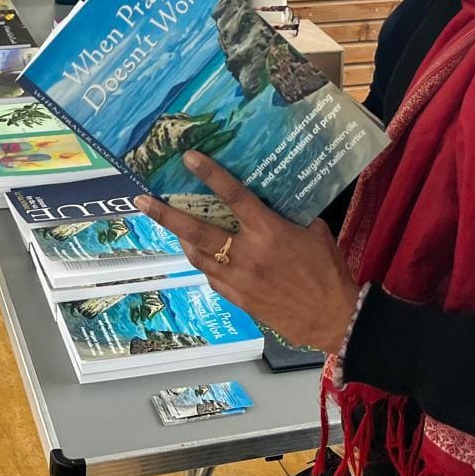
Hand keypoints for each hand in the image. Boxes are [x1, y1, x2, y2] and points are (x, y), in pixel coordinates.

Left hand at [135, 151, 361, 353]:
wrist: (331, 317)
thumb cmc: (327, 270)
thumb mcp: (313, 231)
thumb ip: (288, 213)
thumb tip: (272, 197)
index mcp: (268, 231)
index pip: (233, 196)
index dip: (210, 174)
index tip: (188, 158)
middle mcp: (246, 253)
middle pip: (196, 230)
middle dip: (166, 215)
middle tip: (142, 200)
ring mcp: (238, 278)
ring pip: (197, 255)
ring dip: (180, 238)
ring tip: (169, 225)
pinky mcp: (238, 298)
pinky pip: (211, 276)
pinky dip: (203, 262)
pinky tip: (200, 253)